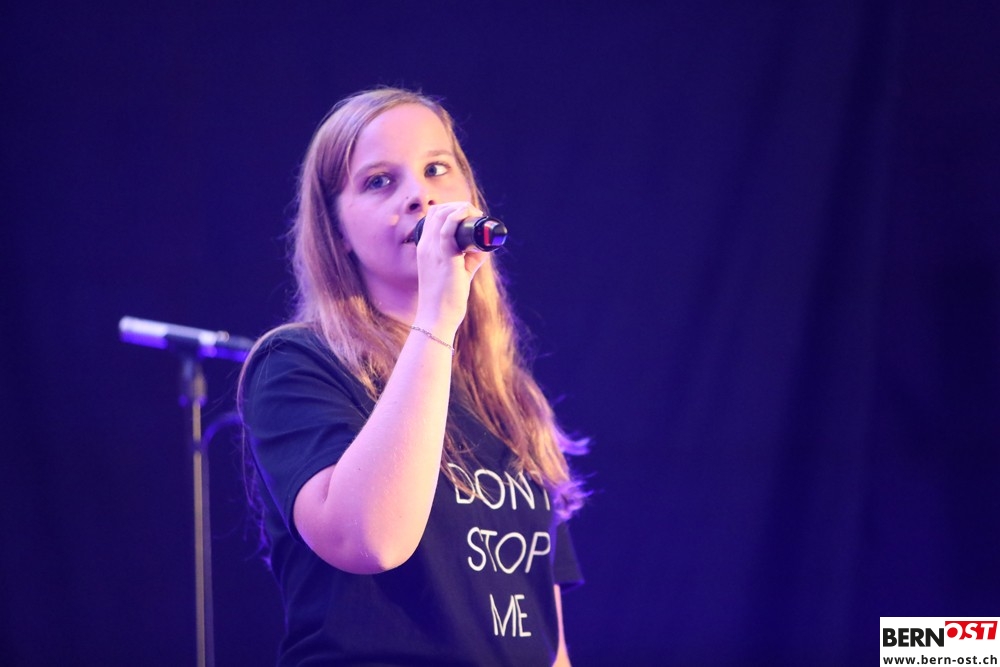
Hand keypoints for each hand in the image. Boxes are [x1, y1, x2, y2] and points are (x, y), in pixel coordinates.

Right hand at [413, 201, 489, 334]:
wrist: (436, 318)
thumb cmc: (446, 298)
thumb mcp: (457, 272)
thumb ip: (470, 258)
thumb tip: (485, 246)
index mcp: (425, 248)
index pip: (432, 217)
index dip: (451, 209)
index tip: (469, 216)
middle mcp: (425, 246)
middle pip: (437, 211)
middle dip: (459, 206)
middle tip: (476, 215)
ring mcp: (432, 251)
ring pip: (441, 215)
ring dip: (461, 209)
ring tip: (476, 216)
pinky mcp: (444, 258)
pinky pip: (448, 230)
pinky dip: (458, 218)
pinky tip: (470, 216)